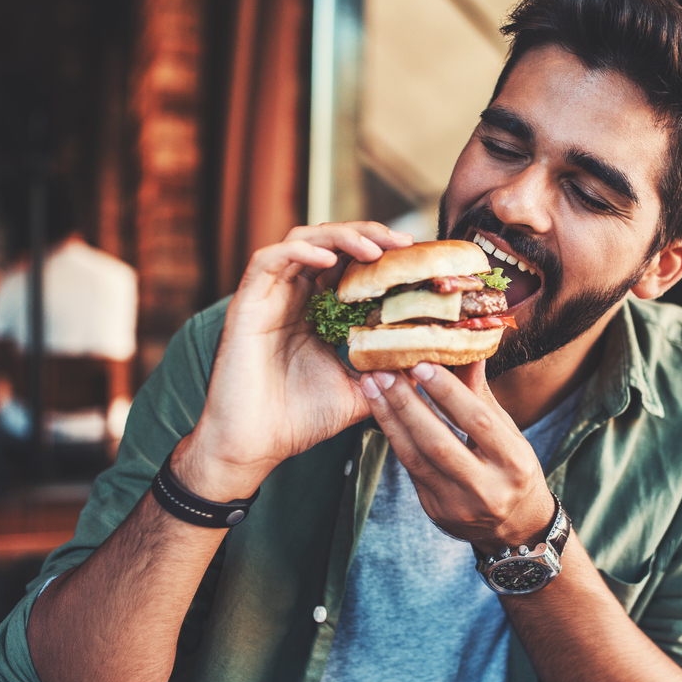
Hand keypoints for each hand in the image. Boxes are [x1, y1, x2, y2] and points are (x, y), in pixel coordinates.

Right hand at [176, 222, 413, 500]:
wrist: (254, 446)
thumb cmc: (299, 421)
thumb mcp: (360, 392)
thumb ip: (391, 375)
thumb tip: (434, 365)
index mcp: (317, 312)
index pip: (350, 265)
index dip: (381, 254)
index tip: (416, 258)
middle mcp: (293, 297)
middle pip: (331, 243)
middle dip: (368, 235)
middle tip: (404, 243)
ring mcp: (269, 298)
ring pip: (302, 241)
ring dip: (339, 236)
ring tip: (373, 249)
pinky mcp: (246, 304)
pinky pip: (268, 260)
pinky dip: (299, 251)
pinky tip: (327, 258)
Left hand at [359, 360, 553, 550]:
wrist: (514, 527)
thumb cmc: (512, 469)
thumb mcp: (509, 433)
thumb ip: (482, 397)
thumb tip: (468, 349)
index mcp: (514, 462)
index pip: (478, 422)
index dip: (448, 392)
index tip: (422, 363)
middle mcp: (488, 488)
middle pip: (439, 443)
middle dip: (407, 404)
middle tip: (383, 372)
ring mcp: (458, 505)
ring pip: (416, 458)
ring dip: (390, 419)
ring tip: (372, 386)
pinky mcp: (436, 511)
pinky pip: (410, 469)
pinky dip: (395, 437)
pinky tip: (382, 412)